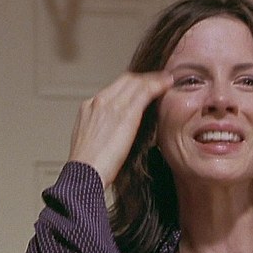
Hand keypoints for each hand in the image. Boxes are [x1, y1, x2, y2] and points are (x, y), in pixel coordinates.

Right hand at [68, 71, 172, 187]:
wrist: (84, 174)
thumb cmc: (89, 168)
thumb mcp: (92, 143)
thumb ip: (103, 132)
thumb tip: (116, 135)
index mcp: (89, 108)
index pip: (113, 88)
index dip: (131, 85)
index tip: (143, 87)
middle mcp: (99, 101)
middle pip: (125, 80)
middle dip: (144, 78)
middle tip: (159, 80)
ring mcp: (112, 105)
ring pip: (136, 82)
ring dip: (154, 79)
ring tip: (167, 80)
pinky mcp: (126, 113)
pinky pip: (145, 91)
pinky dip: (158, 85)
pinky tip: (167, 85)